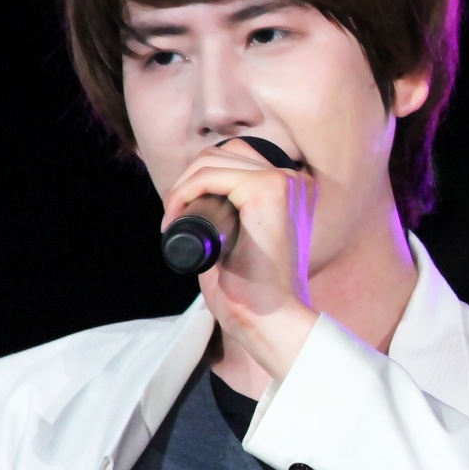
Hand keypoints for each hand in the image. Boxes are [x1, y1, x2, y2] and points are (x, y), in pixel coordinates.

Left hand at [160, 138, 319, 378]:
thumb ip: (233, 217)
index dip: (201, 179)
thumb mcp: (243, 239)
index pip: (238, 159)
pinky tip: (175, 216)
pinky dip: (184, 192)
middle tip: (173, 218)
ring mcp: (284, 181)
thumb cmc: (253, 288)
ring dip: (182, 186)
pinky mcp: (267, 189)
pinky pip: (210, 175)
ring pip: (213, 159)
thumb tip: (197, 201)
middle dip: (188, 180)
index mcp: (295, 189)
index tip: (181, 214)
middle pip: (224, 153)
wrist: (269, 316)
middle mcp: (295, 179)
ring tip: (172, 220)